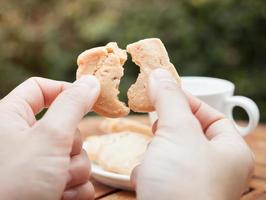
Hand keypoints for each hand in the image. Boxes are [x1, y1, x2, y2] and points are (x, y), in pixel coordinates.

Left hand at [0, 76, 99, 199]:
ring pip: (75, 155)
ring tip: (55, 185)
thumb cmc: (13, 182)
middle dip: (71, 147)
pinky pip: (76, 178)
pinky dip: (74, 188)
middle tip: (59, 160)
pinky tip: (61, 196)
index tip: (90, 99)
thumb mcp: (48, 137)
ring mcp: (38, 164)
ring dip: (73, 172)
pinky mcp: (48, 185)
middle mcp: (24, 139)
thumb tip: (90, 82)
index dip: (66, 91)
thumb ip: (72, 106)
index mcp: (12, 117)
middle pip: (66, 127)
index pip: (41, 89)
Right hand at [133, 69, 253, 199]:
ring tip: (150, 155)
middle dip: (168, 126)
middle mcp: (216, 168)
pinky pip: (163, 173)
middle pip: (190, 133)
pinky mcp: (174, 194)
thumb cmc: (182, 182)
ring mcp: (194, 183)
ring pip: (173, 153)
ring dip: (157, 150)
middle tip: (154, 120)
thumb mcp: (177, 131)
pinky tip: (144, 177)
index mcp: (230, 151)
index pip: (210, 114)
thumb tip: (158, 72)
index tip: (161, 90)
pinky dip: (151, 170)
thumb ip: (169, 99)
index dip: (185, 100)